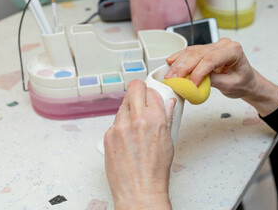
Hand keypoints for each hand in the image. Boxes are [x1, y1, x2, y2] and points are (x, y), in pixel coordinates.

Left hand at [104, 80, 174, 209]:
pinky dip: (121, 126)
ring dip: (129, 110)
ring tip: (135, 127)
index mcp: (155, 119)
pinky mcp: (108, 135)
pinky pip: (115, 122)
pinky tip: (127, 139)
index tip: (151, 98)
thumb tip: (169, 102)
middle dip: (138, 91)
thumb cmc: (155, 171)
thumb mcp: (168, 141)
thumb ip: (167, 117)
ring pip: (123, 105)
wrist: (139, 191)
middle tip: (140, 99)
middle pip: (134, 87)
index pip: (151, 91)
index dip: (152, 94)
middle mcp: (135, 119)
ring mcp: (119, 127)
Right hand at [165, 38, 255, 97]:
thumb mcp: (230, 85)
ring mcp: (213, 45)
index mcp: (233, 50)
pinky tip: (170, 62)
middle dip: (183, 67)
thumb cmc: (242, 82)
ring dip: (178, 64)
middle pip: (198, 54)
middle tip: (173, 79)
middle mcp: (223, 44)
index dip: (198, 72)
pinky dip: (179, 58)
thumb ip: (214, 81)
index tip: (191, 84)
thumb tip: (195, 81)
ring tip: (169, 75)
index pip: (211, 59)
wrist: (246, 81)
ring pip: (191, 52)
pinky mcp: (205, 50)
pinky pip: (190, 52)